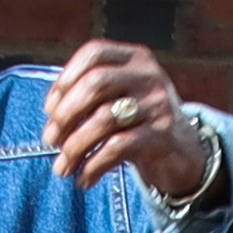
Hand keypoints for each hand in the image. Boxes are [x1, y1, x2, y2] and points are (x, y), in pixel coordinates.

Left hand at [43, 41, 221, 203]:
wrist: (182, 150)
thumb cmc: (137, 122)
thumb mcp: (119, 97)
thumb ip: (89, 96)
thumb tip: (51, 117)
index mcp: (134, 58)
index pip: (94, 53)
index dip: (65, 79)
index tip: (49, 109)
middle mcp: (148, 75)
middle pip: (96, 84)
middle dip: (65, 115)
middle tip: (50, 140)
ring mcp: (157, 104)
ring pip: (104, 119)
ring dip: (74, 147)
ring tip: (62, 168)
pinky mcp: (162, 135)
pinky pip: (118, 148)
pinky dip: (93, 166)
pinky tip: (84, 180)